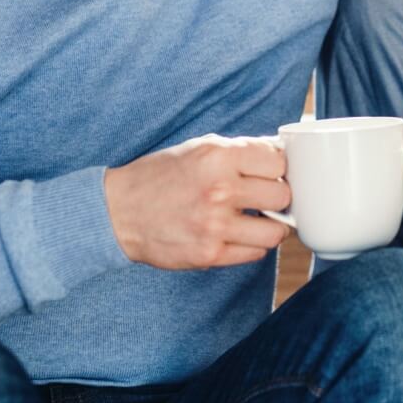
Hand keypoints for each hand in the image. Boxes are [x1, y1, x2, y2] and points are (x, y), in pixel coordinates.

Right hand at [103, 134, 290, 269]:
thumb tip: (280, 155)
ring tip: (257, 220)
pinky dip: (251, 244)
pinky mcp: (209, 254)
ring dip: (270, 226)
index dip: (278, 168)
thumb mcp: (199, 148)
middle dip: (277, 196)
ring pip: (275, 232)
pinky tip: (237, 234)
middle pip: (282, 196)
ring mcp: (215, 225)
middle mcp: (219, 190)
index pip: (279, 162)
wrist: (119, 211)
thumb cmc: (160, 176)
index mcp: (218, 156)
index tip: (270, 173)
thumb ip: (240, 151)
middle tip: (264, 198)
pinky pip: (255, 253)